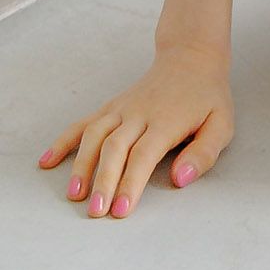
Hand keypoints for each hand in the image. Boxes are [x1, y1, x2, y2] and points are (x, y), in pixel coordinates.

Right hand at [36, 41, 235, 218]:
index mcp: (167, 120)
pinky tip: (47, 161)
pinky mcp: (111, 106)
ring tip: (74, 194)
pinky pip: (83, 123)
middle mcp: (140, 113)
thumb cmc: (207, 97)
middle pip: (115, 148)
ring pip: (95, 135)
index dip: (130, 183)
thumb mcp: (222, 124)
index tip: (120, 211)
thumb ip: (203, 153)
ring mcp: (122, 108)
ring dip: (81, 164)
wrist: (191, 57)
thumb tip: (179, 178)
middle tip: (96, 212)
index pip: (144, 155)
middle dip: (103, 181)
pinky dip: (64, 141)